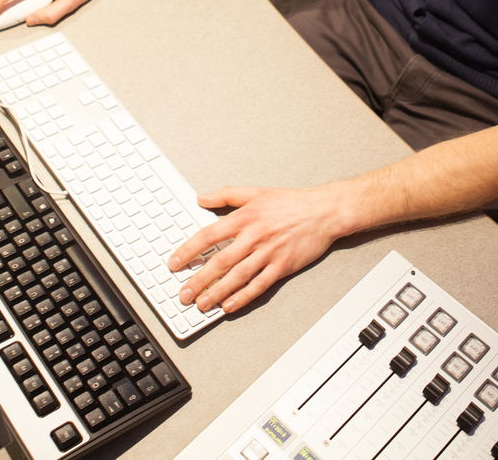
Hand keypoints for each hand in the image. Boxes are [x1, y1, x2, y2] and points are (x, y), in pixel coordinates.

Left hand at [167, 185, 351, 314]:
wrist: (323, 211)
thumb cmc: (290, 202)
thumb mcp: (256, 192)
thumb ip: (226, 195)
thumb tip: (201, 198)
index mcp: (245, 217)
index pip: (209, 235)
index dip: (189, 250)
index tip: (174, 263)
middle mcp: (254, 236)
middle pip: (221, 260)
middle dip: (199, 279)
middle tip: (184, 293)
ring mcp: (269, 252)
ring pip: (237, 276)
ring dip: (217, 292)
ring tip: (202, 304)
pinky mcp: (282, 266)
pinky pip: (259, 284)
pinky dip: (243, 296)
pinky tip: (230, 305)